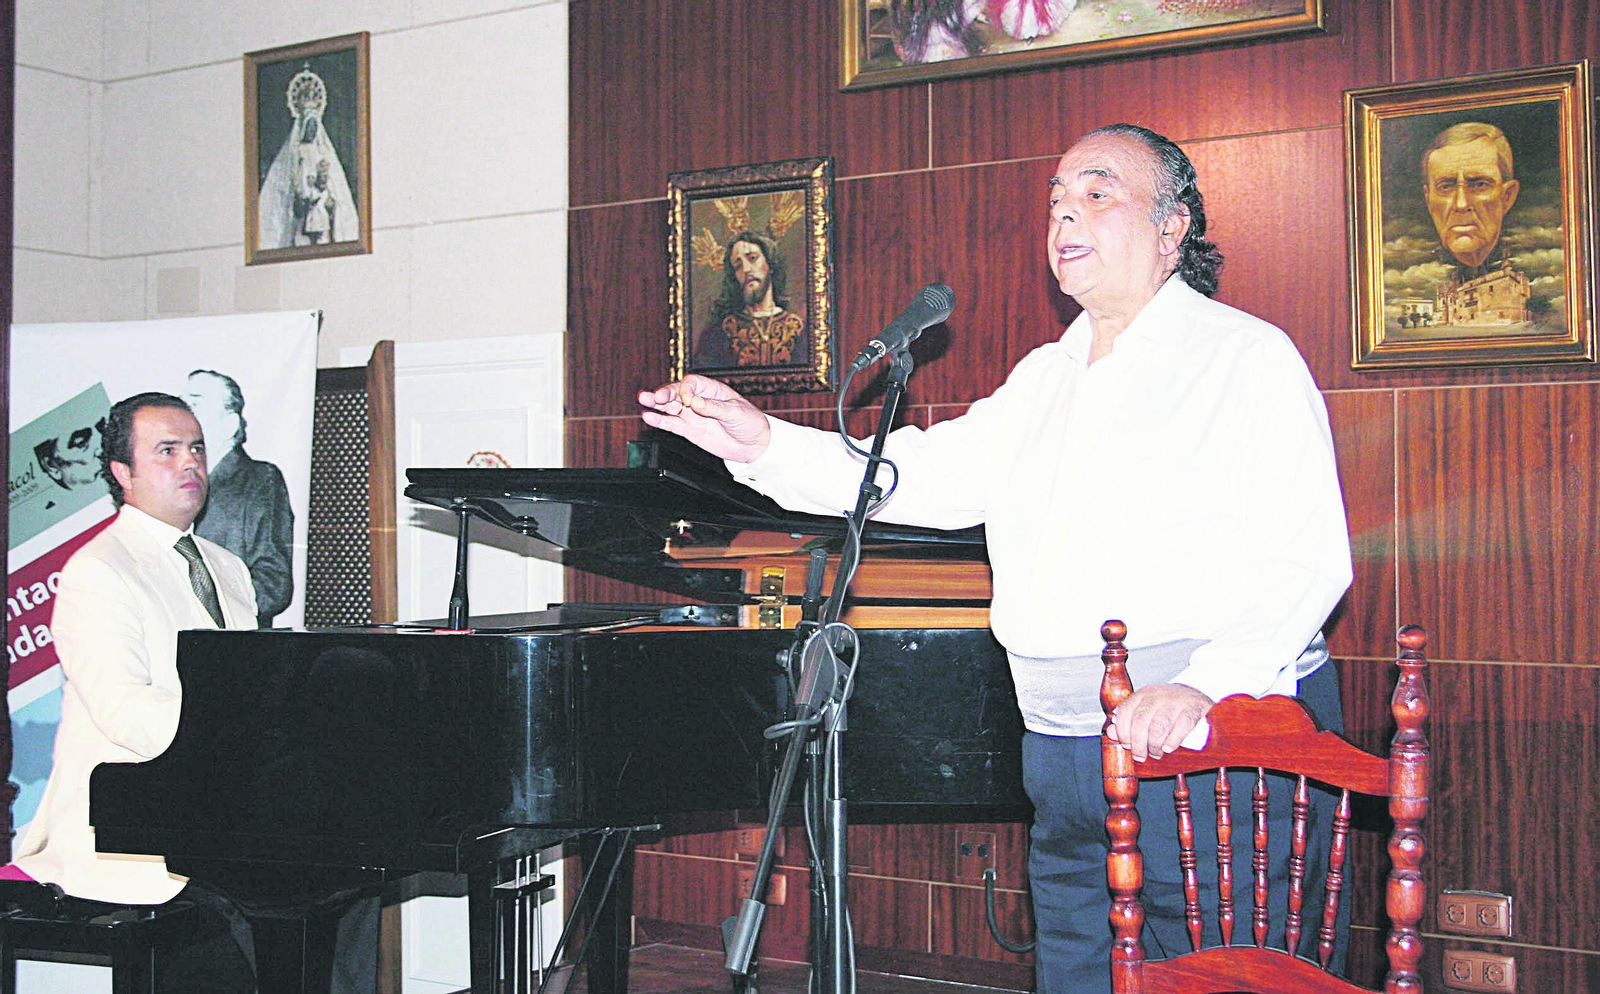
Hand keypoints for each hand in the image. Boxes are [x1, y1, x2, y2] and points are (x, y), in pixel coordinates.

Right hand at [638, 374, 771, 462]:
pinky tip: (648, 417)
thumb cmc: (750, 422)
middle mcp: (699, 400)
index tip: (687, 400)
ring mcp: (693, 415)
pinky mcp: (690, 431)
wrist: (754, 445)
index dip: (686, 389)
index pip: (692, 383)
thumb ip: (714, 407)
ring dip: (656, 403)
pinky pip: (672, 424)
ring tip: (643, 399)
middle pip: (677, 392)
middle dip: (665, 393)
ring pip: (670, 407)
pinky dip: (660, 421)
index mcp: (712, 390)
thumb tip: (695, 402)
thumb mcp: (735, 412)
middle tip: (654, 396)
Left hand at [1107, 683, 1213, 761]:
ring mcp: (1176, 701)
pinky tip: (1168, 748)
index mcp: (1142, 695)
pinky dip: (1173, 740)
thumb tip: (1111, 733)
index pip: (1125, 711)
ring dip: (1154, 745)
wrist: (1196, 697)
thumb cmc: (1167, 707)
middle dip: (1138, 744)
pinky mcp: (1193, 708)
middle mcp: (1157, 695)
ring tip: (1156, 753)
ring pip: (1158, 726)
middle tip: (1141, 755)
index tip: (1126, 745)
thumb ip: (1128, 721)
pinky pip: (1181, 726)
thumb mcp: (1146, 710)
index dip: (1123, 731)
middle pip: (1140, 721)